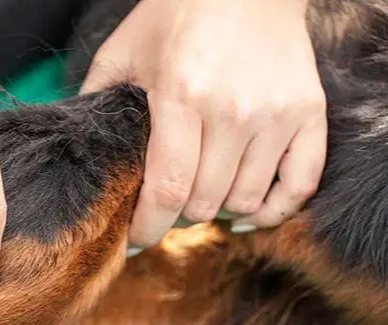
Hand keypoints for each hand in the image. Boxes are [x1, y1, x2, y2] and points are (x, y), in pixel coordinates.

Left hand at [81, 0, 326, 248]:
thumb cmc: (177, 14)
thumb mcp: (123, 51)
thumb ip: (97, 102)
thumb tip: (79, 150)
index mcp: (181, 97)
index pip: (167, 191)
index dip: (148, 227)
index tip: (135, 239)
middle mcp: (233, 112)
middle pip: (204, 204)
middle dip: (177, 216)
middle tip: (166, 204)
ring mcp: (276, 114)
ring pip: (245, 201)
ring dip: (218, 209)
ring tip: (202, 194)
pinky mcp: (308, 113)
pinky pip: (300, 185)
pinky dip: (274, 209)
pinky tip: (249, 210)